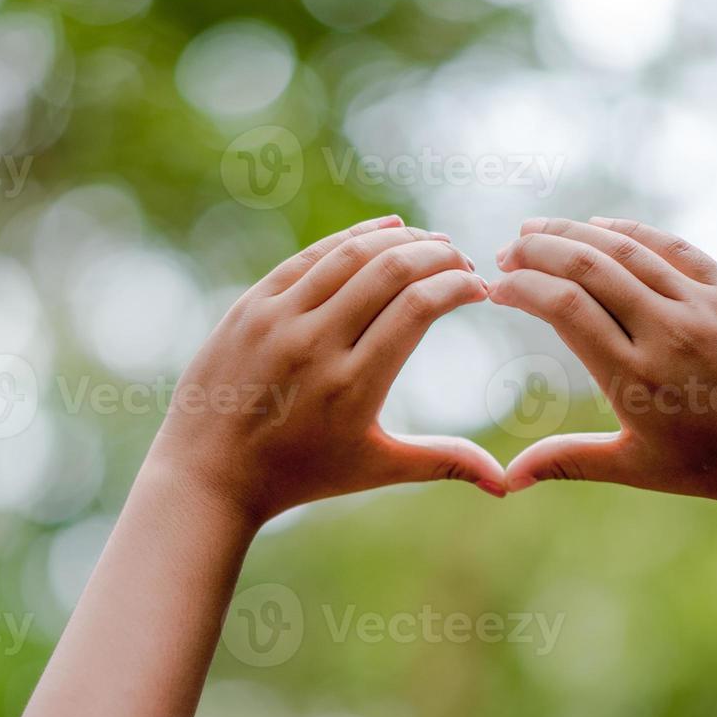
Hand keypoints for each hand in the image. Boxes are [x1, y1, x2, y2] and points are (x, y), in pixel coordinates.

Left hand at [150, 215, 504, 524]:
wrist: (209, 472)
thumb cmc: (300, 475)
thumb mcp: (373, 468)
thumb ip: (442, 462)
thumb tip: (507, 483)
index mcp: (352, 386)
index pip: (418, 307)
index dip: (457, 285)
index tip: (478, 287)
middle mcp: (314, 346)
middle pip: (389, 270)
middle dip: (437, 255)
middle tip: (462, 259)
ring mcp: (276, 321)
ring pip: (349, 255)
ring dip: (399, 239)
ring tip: (430, 242)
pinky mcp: (250, 307)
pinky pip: (308, 258)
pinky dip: (351, 240)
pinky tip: (384, 232)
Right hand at [490, 216, 716, 509]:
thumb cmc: (715, 467)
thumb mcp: (637, 466)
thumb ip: (567, 461)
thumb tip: (506, 480)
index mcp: (635, 378)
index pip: (563, 307)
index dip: (521, 287)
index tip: (496, 289)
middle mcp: (668, 333)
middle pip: (587, 267)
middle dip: (536, 252)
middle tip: (505, 253)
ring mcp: (706, 307)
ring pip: (627, 249)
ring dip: (573, 232)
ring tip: (536, 231)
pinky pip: (675, 248)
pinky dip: (631, 233)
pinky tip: (599, 227)